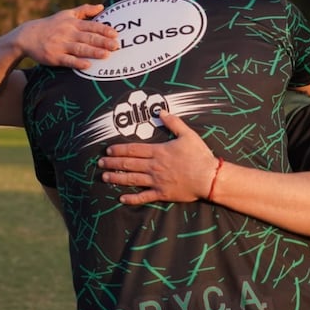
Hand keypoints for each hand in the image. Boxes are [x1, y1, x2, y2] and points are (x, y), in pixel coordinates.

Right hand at [16, 4, 118, 69]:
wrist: (27, 36)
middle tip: (116, 45)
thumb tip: (102, 6)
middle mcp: (67, 33)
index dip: (104, 30)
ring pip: (80, 48)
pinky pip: (67, 60)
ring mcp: (60, 45)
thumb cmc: (51, 25)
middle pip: (88, 37)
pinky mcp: (54, 57)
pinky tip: (87, 65)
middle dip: (103, 41)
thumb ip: (84, 10)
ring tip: (106, 55)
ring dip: (93, 52)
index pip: (91, 26)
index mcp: (72, 23)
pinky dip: (77, 62)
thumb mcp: (66, 14)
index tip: (115, 34)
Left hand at [99, 111, 216, 204]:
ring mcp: (156, 181)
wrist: (208, 177)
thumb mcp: (187, 134)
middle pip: (128, 164)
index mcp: (158, 151)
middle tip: (100, 163)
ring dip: (117, 178)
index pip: (133, 149)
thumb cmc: (199, 155)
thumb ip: (173, 122)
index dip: (119, 149)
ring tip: (105, 177)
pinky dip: (132, 198)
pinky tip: (122, 198)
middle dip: (112, 163)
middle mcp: (154, 166)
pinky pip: (144, 197)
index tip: (108, 149)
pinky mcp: (162, 194)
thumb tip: (161, 111)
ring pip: (132, 179)